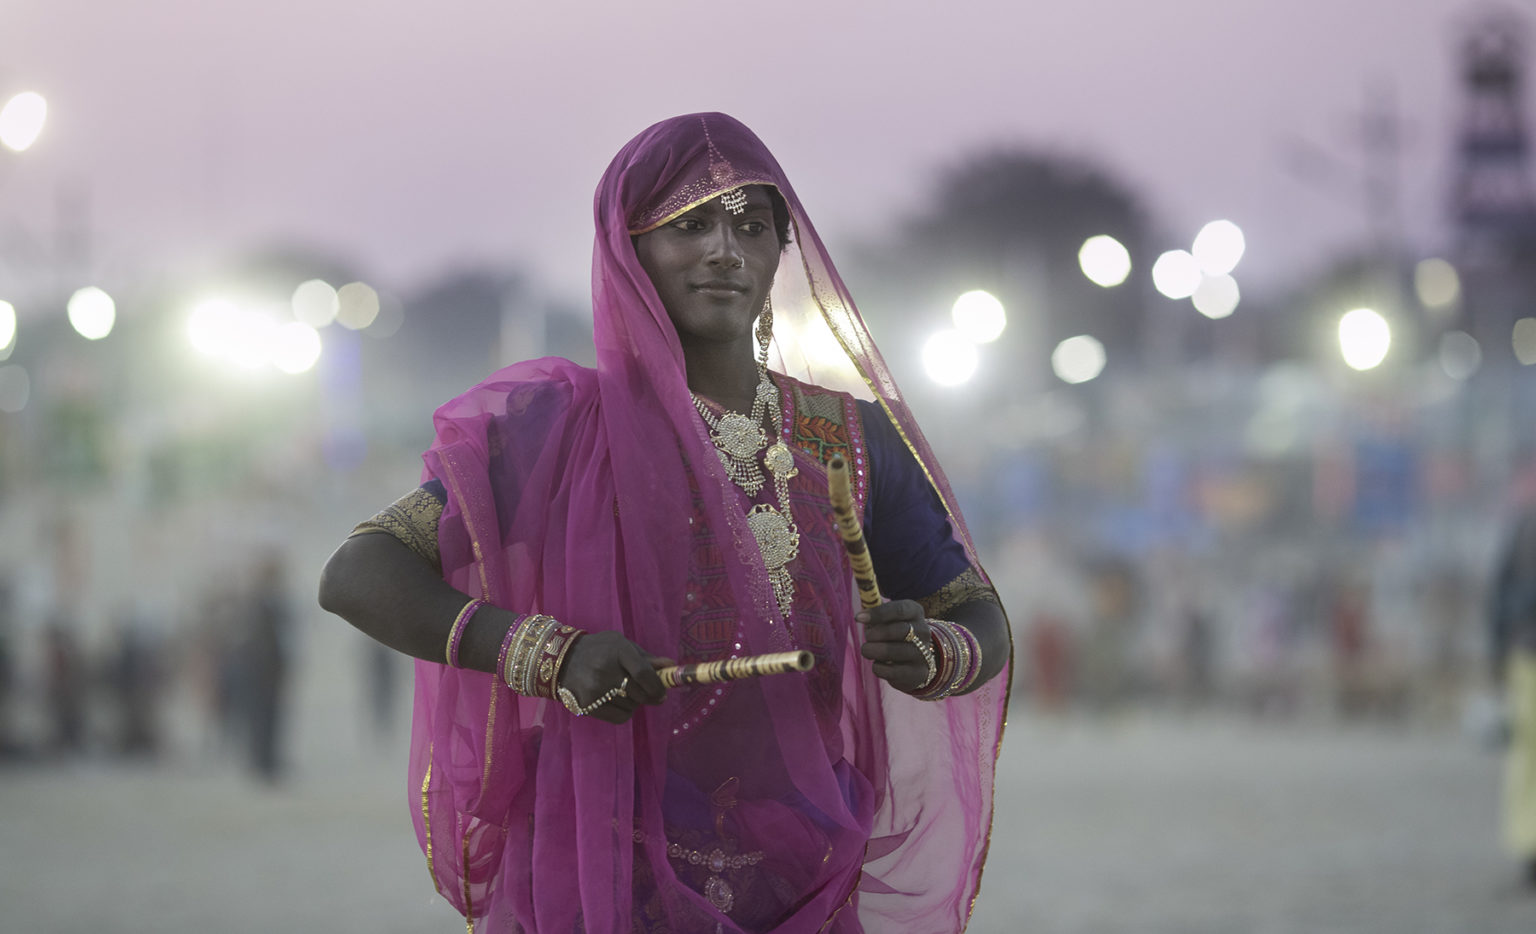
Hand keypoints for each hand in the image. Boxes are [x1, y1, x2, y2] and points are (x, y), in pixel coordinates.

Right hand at [556, 630, 670, 723]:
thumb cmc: (598, 650)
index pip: (644, 674)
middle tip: (650, 694)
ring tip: (624, 693)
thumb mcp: (621, 645)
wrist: (561, 660)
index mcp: (617, 651)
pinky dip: (624, 713)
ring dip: (635, 703)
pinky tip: (617, 702)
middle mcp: (605, 670)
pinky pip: (620, 717)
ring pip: (632, 707)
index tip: (662, 691)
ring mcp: (595, 689)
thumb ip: (646, 657)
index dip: (658, 686)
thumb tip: (671, 666)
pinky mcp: (587, 705)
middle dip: (650, 696)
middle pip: (640, 693)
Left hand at [857, 600, 934, 692]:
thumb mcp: (887, 619)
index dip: (877, 614)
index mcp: (915, 612)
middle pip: (896, 630)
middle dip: (874, 634)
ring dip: (872, 650)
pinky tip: (879, 663)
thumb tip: (861, 617)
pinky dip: (878, 667)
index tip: (858, 618)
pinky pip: (890, 671)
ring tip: (867, 650)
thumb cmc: (893, 633)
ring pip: (891, 651)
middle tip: (867, 637)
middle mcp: (923, 631)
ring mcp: (923, 653)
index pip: (898, 610)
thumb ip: (874, 615)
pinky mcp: (918, 673)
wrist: (915, 660)